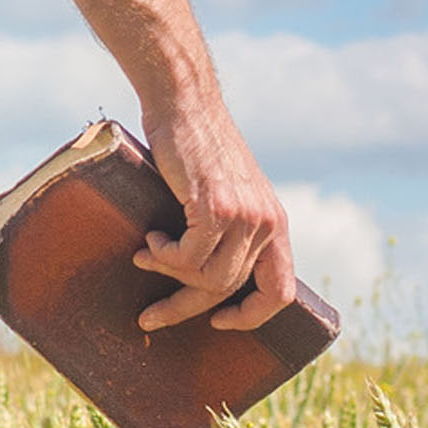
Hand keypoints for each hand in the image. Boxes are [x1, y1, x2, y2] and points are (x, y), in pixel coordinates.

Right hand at [132, 99, 294, 331]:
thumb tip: (201, 280)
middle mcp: (266, 223)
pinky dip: (163, 256)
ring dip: (168, 275)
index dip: (251, 316)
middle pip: (228, 288)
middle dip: (185, 307)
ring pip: (207, 278)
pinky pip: (187, 257)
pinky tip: (152, 239)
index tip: (219, 322)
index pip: (281, 291)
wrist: (185, 105)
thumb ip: (229, 231)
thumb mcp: (228, 193)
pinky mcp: (215, 207)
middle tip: (151, 317)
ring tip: (147, 256)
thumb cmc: (196, 150)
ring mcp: (244, 216)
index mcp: (275, 224)